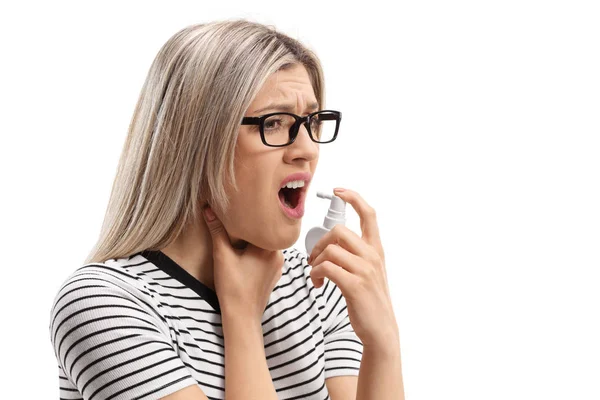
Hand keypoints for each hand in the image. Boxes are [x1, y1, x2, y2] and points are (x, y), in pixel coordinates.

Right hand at [202, 205, 283, 320]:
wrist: (242, 316)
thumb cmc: (233, 288)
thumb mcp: (222, 255)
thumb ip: (217, 231)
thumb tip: (209, 209)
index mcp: (270, 247)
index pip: (264, 223)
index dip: (253, 215)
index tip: (243, 206)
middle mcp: (279, 255)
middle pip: (266, 234)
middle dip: (252, 228)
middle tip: (238, 217)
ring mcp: (277, 266)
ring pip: (266, 245)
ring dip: (254, 240)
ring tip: (240, 234)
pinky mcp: (273, 275)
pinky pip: (266, 257)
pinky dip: (256, 252)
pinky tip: (245, 252)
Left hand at [308, 188, 398, 347]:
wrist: (380, 329)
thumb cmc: (369, 300)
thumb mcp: (368, 272)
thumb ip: (355, 254)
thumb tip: (330, 243)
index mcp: (376, 250)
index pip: (369, 214)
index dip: (354, 198)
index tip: (338, 191)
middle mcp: (372, 256)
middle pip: (340, 230)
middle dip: (320, 242)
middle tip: (313, 259)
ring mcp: (365, 271)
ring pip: (330, 250)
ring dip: (315, 262)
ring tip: (314, 276)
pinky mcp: (355, 286)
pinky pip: (326, 268)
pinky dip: (315, 274)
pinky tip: (317, 284)